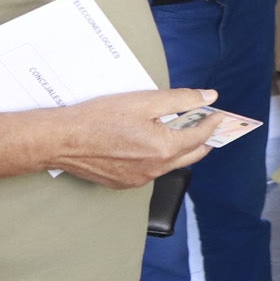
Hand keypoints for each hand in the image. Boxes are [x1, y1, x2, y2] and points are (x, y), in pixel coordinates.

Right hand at [44, 89, 221, 188]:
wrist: (61, 140)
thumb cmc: (98, 118)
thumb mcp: (143, 101)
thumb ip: (180, 99)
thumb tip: (209, 97)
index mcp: (164, 148)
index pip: (201, 135)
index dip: (212, 122)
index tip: (218, 113)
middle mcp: (156, 169)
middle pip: (191, 154)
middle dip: (202, 138)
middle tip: (206, 123)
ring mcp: (140, 179)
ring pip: (171, 163)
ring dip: (179, 148)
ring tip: (178, 129)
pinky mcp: (125, 183)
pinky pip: (151, 171)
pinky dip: (158, 157)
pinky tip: (150, 143)